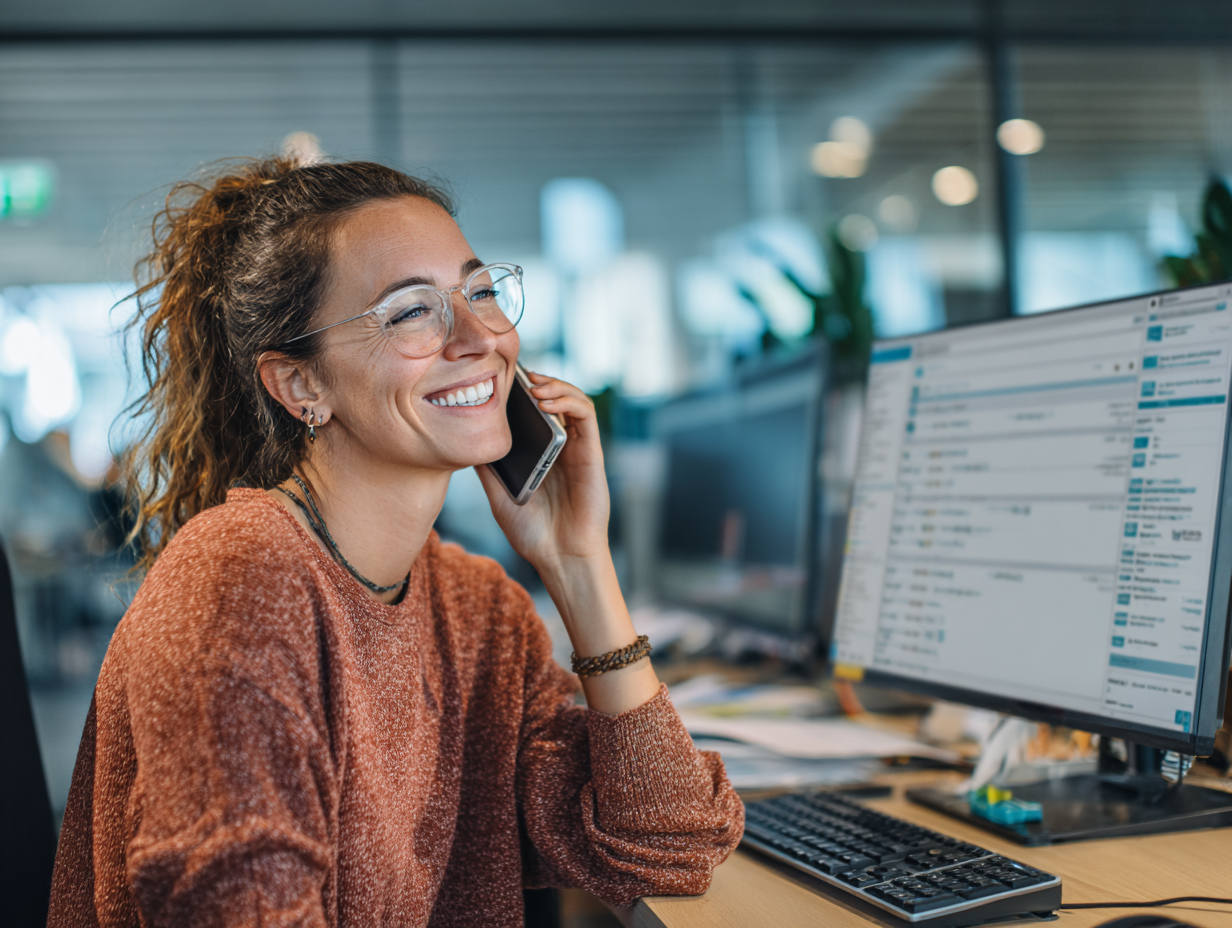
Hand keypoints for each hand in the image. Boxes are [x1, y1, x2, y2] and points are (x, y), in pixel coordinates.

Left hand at [477, 372, 658, 714]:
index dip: (521, 391)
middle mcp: (561, 447)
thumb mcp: (498, 496)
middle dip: (537, 380)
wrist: (560, 557)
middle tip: (517, 375)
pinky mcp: (592, 453)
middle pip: (554, 399)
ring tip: (533, 385)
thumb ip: (487, 470)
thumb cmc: (533, 533)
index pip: (534, 412)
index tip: (500, 380)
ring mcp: (578, 448)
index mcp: (540, 454)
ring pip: (574, 400)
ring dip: (555, 385)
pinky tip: (547, 400)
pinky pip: (587, 416)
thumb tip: (465, 442)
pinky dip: (570, 400)